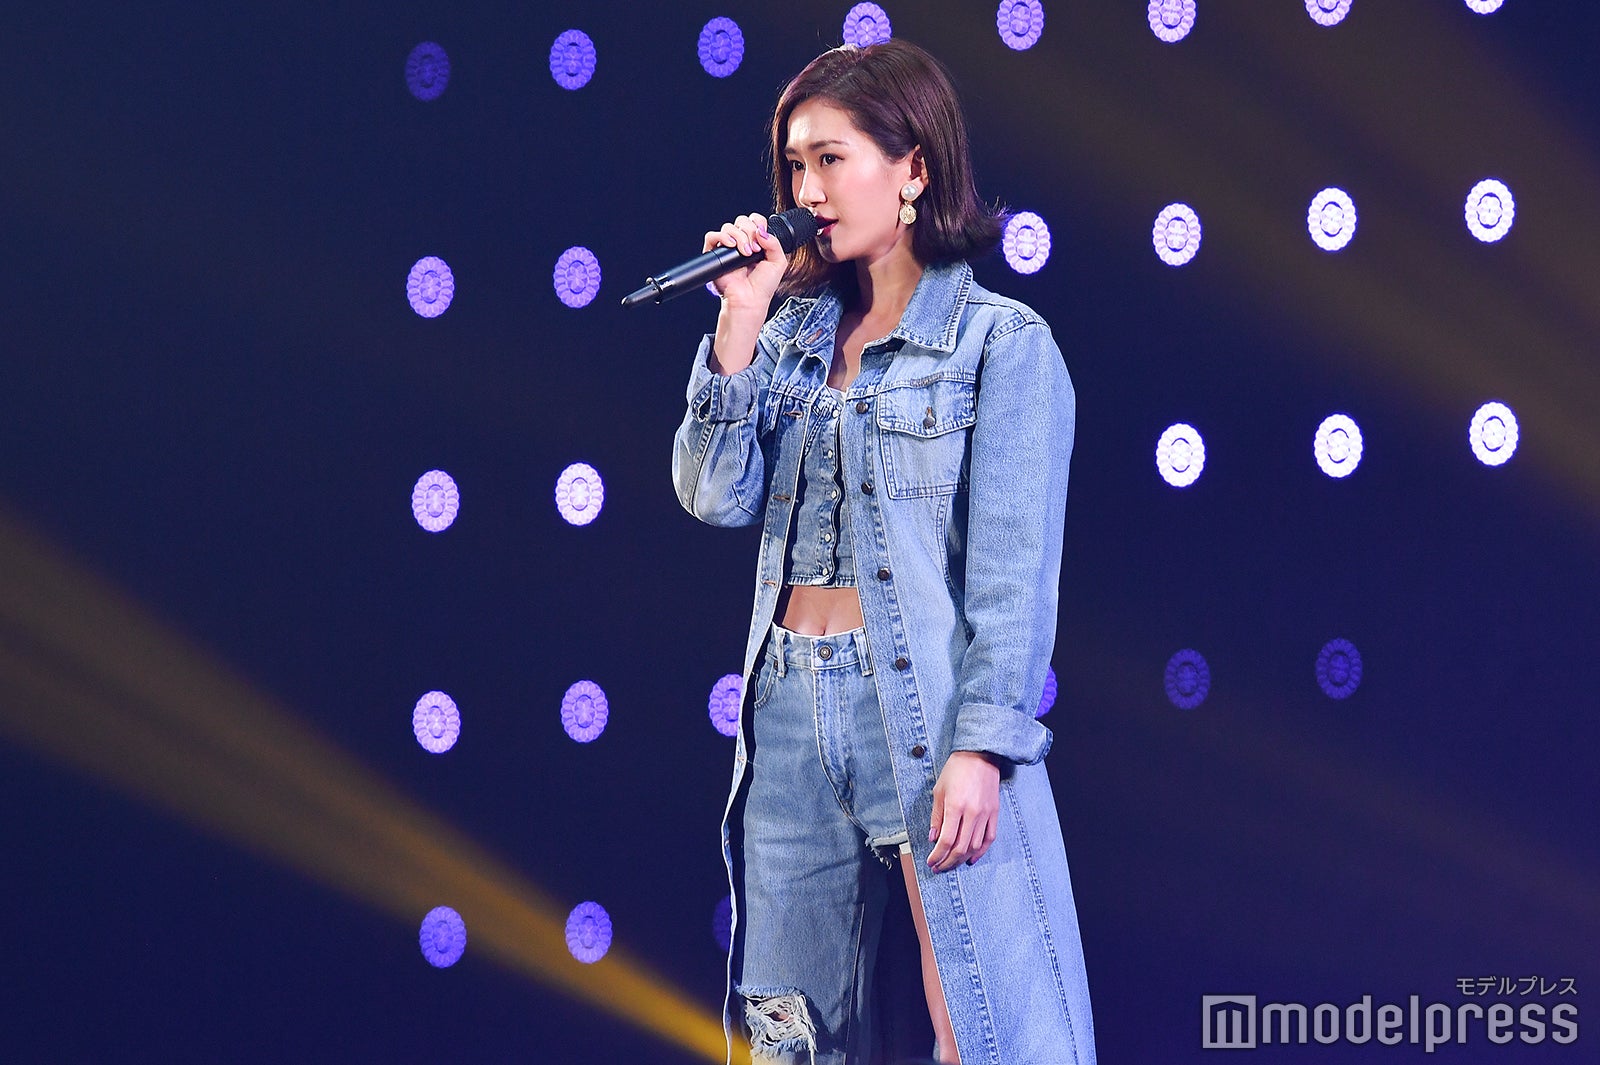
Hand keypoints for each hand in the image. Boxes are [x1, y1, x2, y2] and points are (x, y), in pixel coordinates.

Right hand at [703, 213, 788, 313]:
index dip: (758, 223)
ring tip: (746, 254)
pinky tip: (732, 247)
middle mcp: (741, 243)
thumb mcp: (778, 262)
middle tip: (755, 250)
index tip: (762, 236)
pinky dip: (722, 237)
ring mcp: (727, 248)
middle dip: (750, 231)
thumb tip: (760, 230)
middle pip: (741, 221)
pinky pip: (712, 236)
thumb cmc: (762, 286)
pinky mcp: (714, 254)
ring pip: (728, 227)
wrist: (749, 299)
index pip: (754, 220)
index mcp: (756, 242)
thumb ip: (774, 242)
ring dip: (739, 237)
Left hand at [927, 751, 1000, 872]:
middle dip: (948, 862)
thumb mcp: (939, 790)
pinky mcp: (995, 813)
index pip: (946, 840)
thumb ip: (937, 816)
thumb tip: (933, 838)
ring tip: (951, 864)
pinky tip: (971, 858)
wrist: (980, 755)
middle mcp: (972, 813)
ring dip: (961, 859)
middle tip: (939, 867)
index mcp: (956, 806)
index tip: (931, 861)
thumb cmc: (956, 769)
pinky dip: (980, 852)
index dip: (937, 855)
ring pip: (975, 846)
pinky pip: (989, 838)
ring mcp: (985, 814)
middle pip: (960, 848)